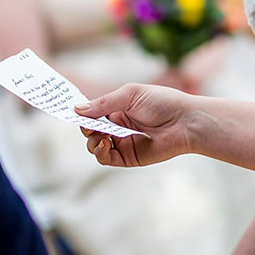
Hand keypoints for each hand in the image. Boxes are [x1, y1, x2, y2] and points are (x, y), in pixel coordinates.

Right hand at [75, 84, 196, 167]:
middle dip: (85, 128)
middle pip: (90, 130)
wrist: (186, 121)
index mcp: (117, 109)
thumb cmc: (163, 102)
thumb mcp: (130, 95)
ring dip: (91, 141)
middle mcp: (118, 127)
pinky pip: (106, 158)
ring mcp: (122, 142)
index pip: (92, 113)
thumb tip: (77, 109)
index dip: (81, 113)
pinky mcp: (129, 157)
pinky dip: (100, 152)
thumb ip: (103, 103)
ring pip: (94, 146)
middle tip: (87, 125)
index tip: (69, 111)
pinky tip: (105, 143)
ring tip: (100, 135)